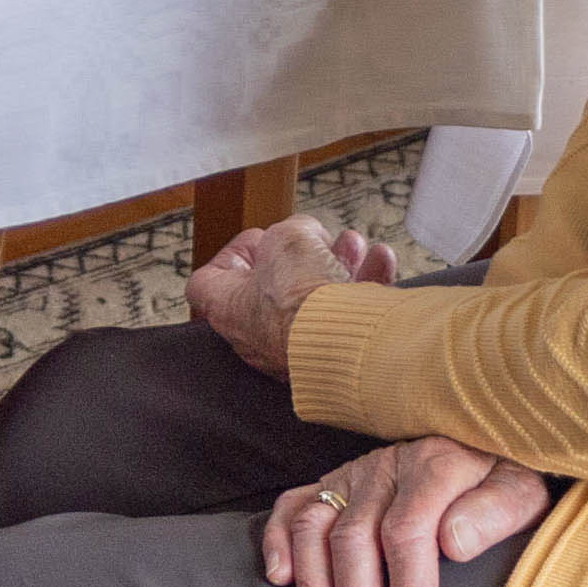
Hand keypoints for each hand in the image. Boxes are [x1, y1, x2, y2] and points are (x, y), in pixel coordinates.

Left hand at [189, 212, 398, 376]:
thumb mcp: (290, 238)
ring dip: (338, 264)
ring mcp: (294, 349)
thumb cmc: (302, 298)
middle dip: (304, 253)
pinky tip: (380, 263)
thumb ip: (294, 230)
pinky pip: (346, 317)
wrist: (344, 343)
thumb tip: (308, 235)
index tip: (258, 239)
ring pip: (315, 298)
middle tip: (320, 239)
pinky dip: (363, 287)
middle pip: (275, 286)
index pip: (208, 282)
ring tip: (354, 245)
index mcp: (228, 308)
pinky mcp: (331, 356)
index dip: (232, 254)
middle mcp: (257, 335)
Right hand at [261, 437, 557, 586]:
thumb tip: (454, 542)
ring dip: (314, 586)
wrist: (484, 442)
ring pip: (315, 526)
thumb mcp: (523, 490)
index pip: (408, 533)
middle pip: (355, 538)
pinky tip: (280, 578)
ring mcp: (354, 474)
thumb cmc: (504, 479)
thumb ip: (495, 512)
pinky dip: (278, 540)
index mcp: (435, 466)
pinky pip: (292, 505)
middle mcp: (387, 467)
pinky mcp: (333, 482)